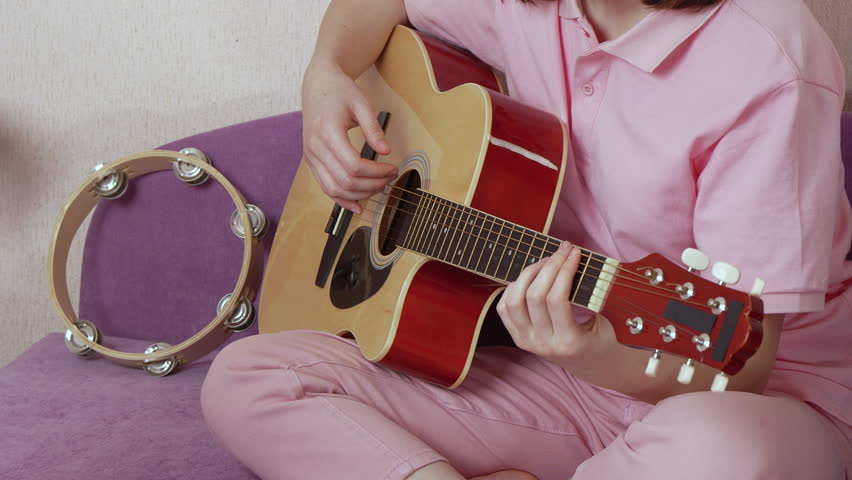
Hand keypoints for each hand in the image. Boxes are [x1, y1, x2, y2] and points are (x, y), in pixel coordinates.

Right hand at [301, 61, 397, 213]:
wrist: (318, 85)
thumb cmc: (339, 91)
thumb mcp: (361, 103)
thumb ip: (374, 128)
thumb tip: (386, 151)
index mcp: (328, 132)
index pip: (353, 165)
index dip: (376, 172)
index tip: (392, 168)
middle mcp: (315, 147)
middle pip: (346, 181)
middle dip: (372, 184)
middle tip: (390, 177)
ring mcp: (311, 156)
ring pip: (335, 189)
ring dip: (360, 194)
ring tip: (379, 187)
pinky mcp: (312, 161)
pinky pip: (325, 188)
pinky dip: (342, 200)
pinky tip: (358, 205)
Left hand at [496, 242, 615, 369]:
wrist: (591, 364)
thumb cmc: (603, 339)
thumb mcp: (607, 322)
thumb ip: (595, 296)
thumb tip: (579, 258)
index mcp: (569, 342)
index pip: (557, 299)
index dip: (564, 270)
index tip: (574, 253)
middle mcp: (543, 344)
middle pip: (534, 296)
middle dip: (549, 266)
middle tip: (563, 250)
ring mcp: (527, 341)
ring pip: (515, 300)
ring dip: (529, 274)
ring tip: (546, 261)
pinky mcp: (518, 337)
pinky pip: (504, 307)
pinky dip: (513, 287)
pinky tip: (530, 277)